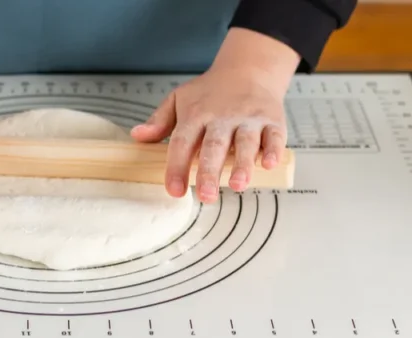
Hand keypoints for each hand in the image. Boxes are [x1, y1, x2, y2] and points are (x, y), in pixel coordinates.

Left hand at [131, 29, 296, 202]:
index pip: (182, 142)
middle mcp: (223, 117)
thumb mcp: (179, 99)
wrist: (249, 68)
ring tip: (237, 185)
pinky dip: (273, 149)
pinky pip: (274, 136)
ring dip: (243, 164)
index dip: (177, 167)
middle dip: (210, 172)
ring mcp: (249, 118)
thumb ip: (159, 120)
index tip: (175, 190)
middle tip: (206, 196)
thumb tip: (137, 136)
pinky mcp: (272, 120)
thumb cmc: (211, 91)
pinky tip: (269, 164)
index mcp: (197, 114)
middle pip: (214, 146)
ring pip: (246, 142)